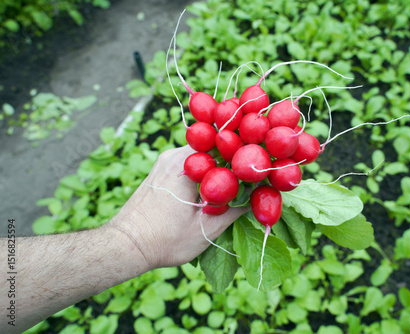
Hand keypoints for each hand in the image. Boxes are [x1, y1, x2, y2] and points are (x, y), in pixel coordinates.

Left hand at [108, 145, 247, 269]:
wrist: (126, 246)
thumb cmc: (164, 240)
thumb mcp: (207, 228)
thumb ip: (236, 209)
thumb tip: (258, 197)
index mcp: (184, 164)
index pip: (222, 145)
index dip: (242, 154)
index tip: (256, 166)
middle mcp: (172, 156)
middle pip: (212, 148)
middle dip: (232, 161)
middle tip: (250, 176)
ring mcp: (164, 162)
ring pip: (201, 157)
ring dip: (217, 169)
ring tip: (234, 185)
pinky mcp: (160, 171)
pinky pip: (189, 164)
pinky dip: (203, 173)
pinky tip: (212, 189)